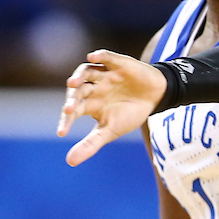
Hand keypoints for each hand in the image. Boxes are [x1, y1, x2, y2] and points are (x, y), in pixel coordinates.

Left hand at [58, 50, 165, 166]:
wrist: (156, 96)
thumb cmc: (131, 113)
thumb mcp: (111, 130)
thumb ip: (91, 144)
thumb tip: (70, 162)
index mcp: (89, 103)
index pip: (73, 110)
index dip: (67, 120)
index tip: (62, 133)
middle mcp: (93, 87)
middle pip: (78, 90)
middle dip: (73, 99)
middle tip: (70, 109)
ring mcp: (105, 74)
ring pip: (87, 71)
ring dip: (79, 76)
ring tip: (74, 82)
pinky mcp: (118, 63)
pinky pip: (107, 57)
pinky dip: (100, 56)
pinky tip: (93, 56)